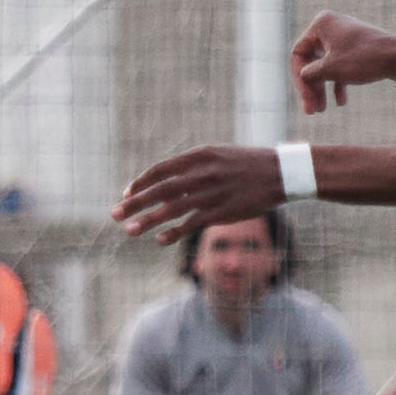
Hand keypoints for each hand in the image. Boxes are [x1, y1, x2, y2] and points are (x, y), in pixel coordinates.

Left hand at [114, 144, 282, 239]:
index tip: (126, 193)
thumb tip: (168, 181)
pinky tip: (160, 239)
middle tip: (114, 214)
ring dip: (147, 220)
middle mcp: (201, 173)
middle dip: (134, 203)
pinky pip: (192, 224)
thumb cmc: (247, 164)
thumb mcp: (218, 155)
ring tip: (129, 230)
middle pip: (159, 190)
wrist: (281, 172)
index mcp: (199, 156)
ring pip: (171, 209)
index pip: (160, 170)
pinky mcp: (223, 212)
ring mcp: (211, 193)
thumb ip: (192, 167)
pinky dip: (174, 232)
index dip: (140, 182)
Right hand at [292, 12, 395, 111]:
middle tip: (312, 111)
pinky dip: (339, 83)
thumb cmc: (364, 60)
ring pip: (327, 66)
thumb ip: (309, 73)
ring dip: (323, 88)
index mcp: (321, 24)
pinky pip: (341, 66)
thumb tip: (303, 76)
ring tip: (322, 110)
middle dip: (312, 87)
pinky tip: (341, 102)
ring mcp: (346, 37)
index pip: (299, 55)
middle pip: (312, 61)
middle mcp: (331, 26)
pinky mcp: (358, 48)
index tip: (307, 99)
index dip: (299, 80)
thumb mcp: (329, 69)